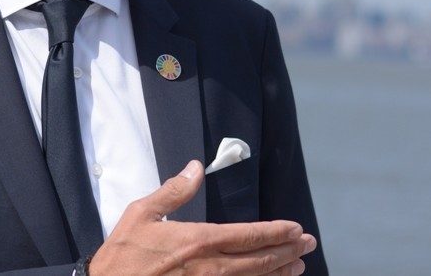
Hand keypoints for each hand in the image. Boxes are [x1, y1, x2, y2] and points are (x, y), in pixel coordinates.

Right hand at [88, 160, 316, 275]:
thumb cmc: (122, 254)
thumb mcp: (141, 212)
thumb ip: (173, 190)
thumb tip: (196, 166)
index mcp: (197, 241)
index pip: (247, 236)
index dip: (275, 232)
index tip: (295, 228)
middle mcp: (208, 268)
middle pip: (258, 260)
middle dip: (287, 251)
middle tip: (308, 244)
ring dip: (278, 272)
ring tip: (298, 266)